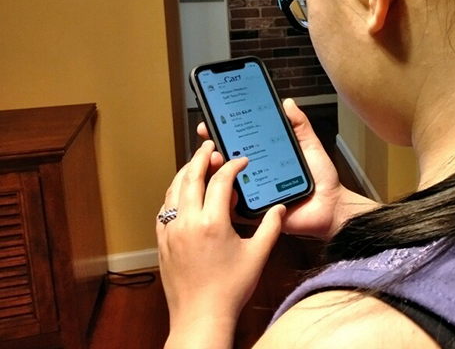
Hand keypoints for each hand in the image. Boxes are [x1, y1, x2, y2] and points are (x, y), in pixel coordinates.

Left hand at [157, 141, 284, 346]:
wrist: (200, 317)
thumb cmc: (229, 289)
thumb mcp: (258, 255)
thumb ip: (271, 227)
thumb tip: (281, 209)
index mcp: (212, 222)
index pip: (220, 180)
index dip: (232, 166)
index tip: (241, 161)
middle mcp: (187, 222)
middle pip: (190, 177)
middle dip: (201, 157)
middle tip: (209, 146)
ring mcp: (171, 231)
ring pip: (173, 190)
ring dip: (185, 173)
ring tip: (196, 165)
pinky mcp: (162, 242)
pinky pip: (164, 209)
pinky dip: (174, 194)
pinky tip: (182, 195)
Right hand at [196, 99, 378, 239]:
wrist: (332, 207)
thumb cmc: (322, 178)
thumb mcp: (310, 146)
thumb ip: (299, 125)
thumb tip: (286, 102)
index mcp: (265, 158)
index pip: (239, 144)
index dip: (223, 133)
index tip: (212, 121)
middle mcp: (255, 174)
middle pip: (227, 162)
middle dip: (214, 150)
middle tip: (210, 140)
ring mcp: (253, 194)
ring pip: (225, 184)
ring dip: (216, 171)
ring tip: (217, 159)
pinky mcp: (255, 213)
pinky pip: (235, 209)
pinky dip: (227, 199)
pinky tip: (227, 187)